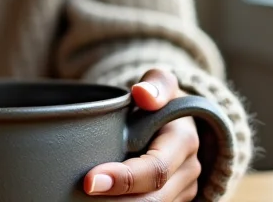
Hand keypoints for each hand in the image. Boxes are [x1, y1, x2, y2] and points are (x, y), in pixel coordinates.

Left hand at [84, 69, 200, 200]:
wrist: (177, 117)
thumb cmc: (161, 98)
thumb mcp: (161, 82)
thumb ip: (156, 83)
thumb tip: (143, 93)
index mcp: (183, 141)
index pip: (154, 169)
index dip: (124, 178)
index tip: (90, 180)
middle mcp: (188, 170)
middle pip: (154, 199)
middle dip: (117, 200)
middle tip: (85, 190)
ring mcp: (184, 189)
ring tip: (89, 199)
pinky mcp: (176, 198)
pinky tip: (104, 200)